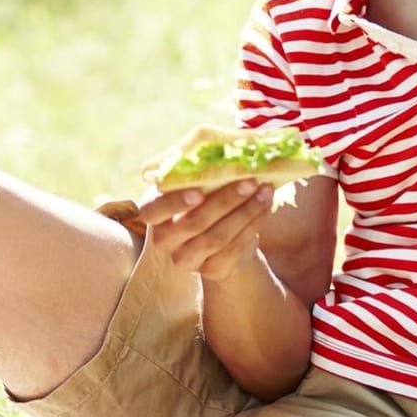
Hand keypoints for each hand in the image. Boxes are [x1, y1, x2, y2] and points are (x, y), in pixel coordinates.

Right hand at [136, 179, 274, 280]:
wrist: (224, 234)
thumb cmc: (206, 197)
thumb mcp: (196, 181)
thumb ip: (196, 167)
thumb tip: (219, 145)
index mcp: (154, 212)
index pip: (151, 211)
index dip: (173, 203)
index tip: (198, 191)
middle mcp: (164, 240)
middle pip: (193, 223)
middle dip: (225, 201)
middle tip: (250, 181)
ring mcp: (186, 259)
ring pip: (216, 238)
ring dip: (245, 212)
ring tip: (265, 192)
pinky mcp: (211, 271)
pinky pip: (232, 250)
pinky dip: (252, 227)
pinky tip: (264, 208)